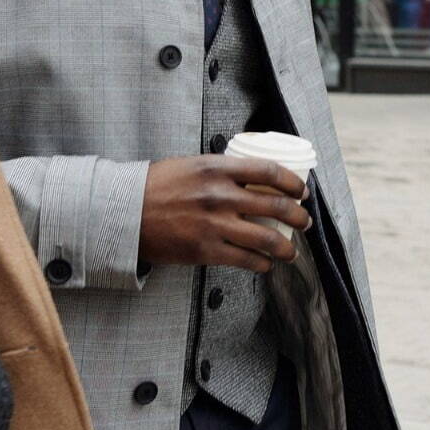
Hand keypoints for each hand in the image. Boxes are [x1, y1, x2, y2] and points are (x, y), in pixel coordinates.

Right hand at [138, 155, 310, 272]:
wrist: (125, 212)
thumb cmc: (157, 186)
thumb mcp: (192, 164)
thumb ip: (222, 170)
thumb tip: (253, 177)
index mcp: (218, 168)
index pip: (269, 171)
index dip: (292, 182)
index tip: (300, 191)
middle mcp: (220, 195)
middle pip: (275, 206)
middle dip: (298, 216)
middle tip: (304, 221)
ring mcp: (214, 225)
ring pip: (266, 239)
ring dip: (286, 247)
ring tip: (291, 250)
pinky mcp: (205, 251)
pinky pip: (245, 260)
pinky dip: (262, 264)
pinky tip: (266, 264)